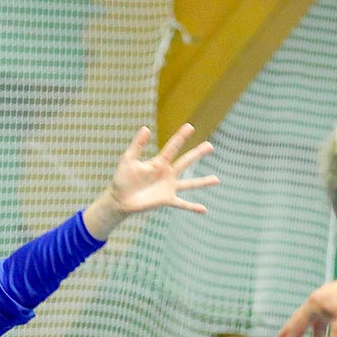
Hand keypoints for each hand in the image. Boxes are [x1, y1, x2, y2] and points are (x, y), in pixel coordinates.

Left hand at [83, 124, 217, 237]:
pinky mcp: (166, 200)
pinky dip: (193, 207)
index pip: (172, 147)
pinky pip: (182, 204)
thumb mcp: (128, 159)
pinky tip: (204, 210)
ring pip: (189, 184)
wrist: (119, 199)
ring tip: (217, 179)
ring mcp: (168, 187)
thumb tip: (146, 128)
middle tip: (210, 146)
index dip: (181, 137)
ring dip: (203, 182)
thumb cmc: (122, 179)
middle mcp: (167, 173)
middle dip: (197, 154)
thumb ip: (137, 145)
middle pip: (186, 161)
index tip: (190, 127)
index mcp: (158, 162)